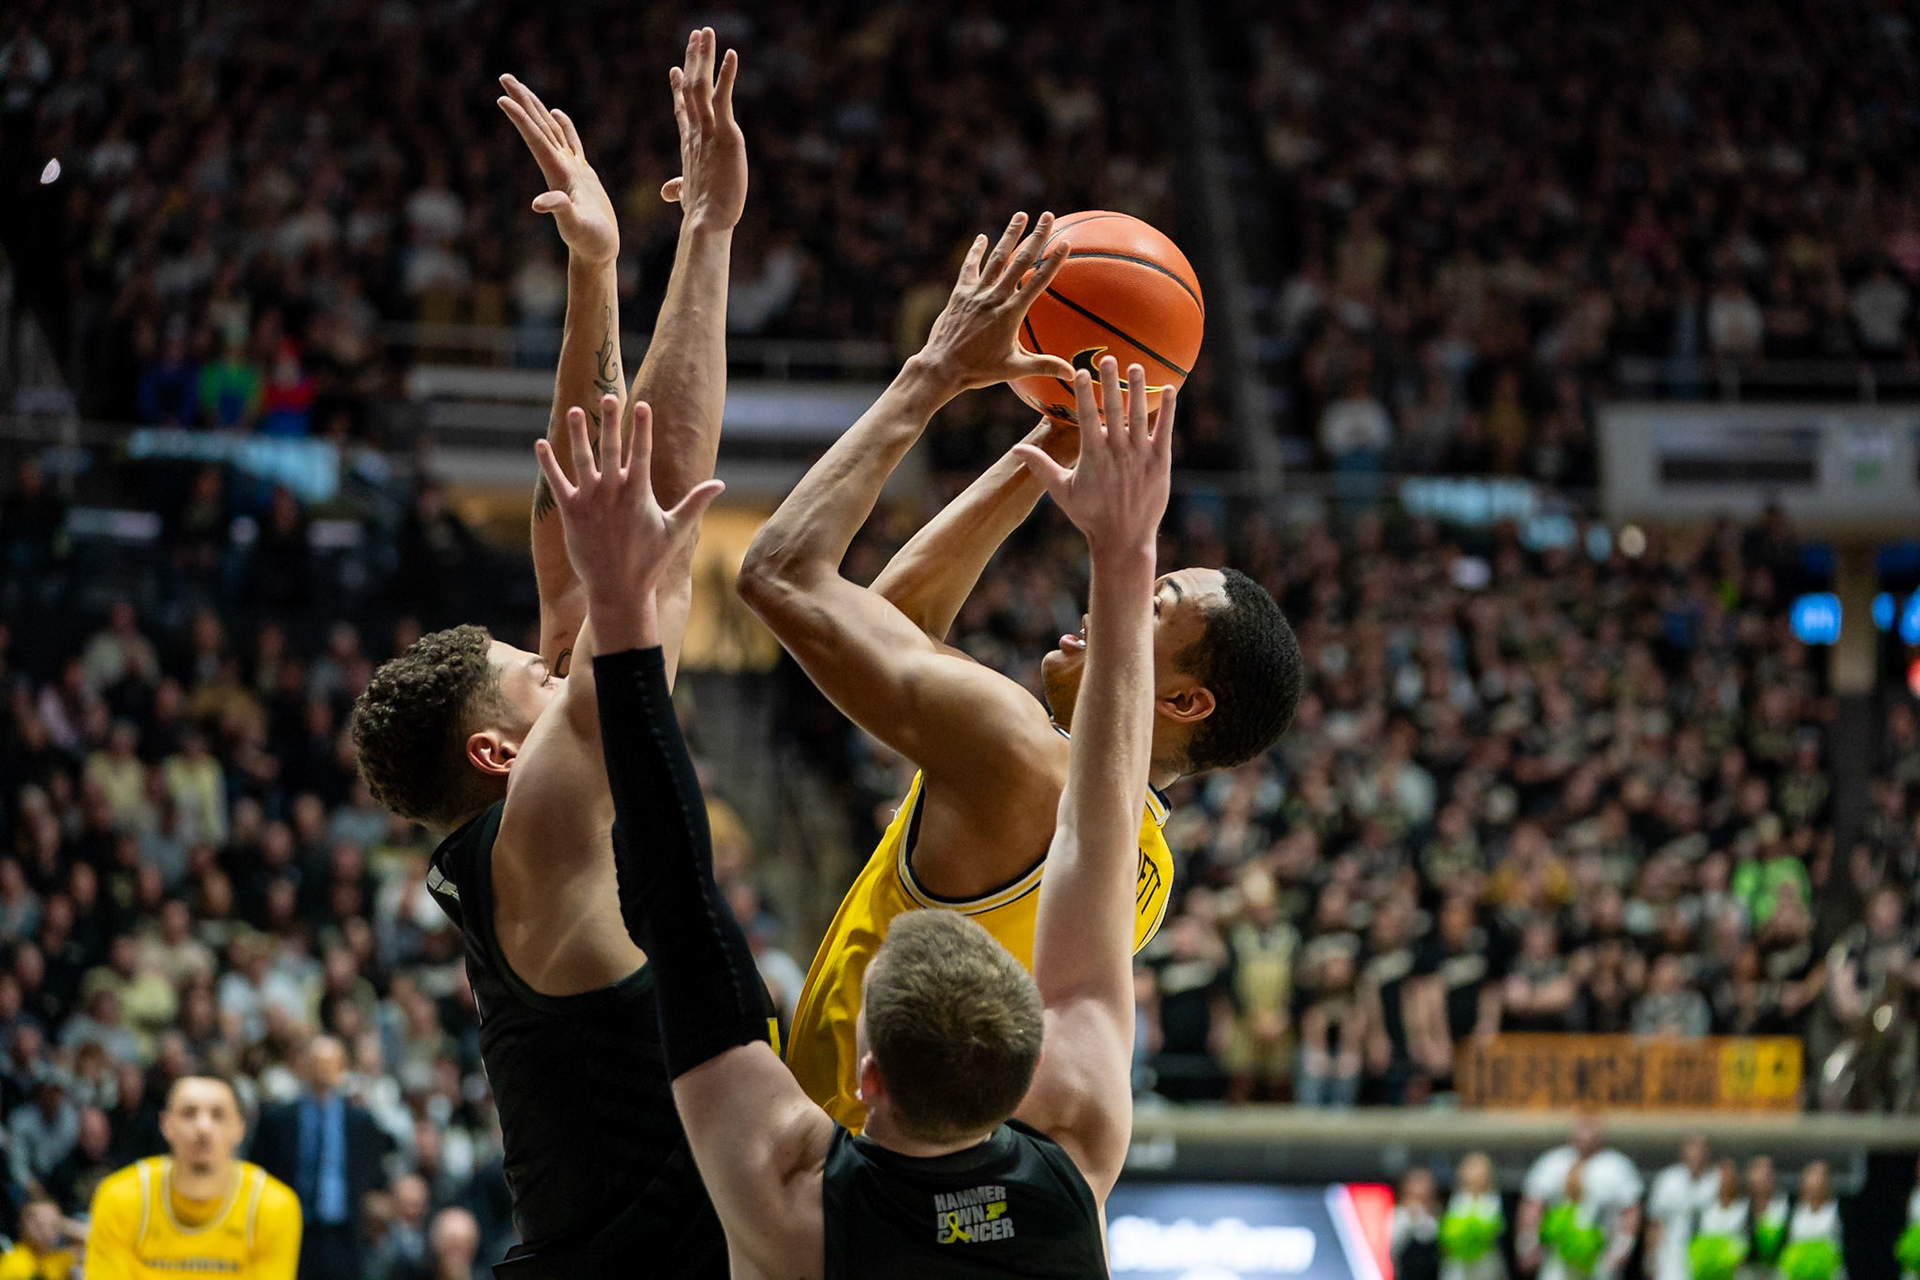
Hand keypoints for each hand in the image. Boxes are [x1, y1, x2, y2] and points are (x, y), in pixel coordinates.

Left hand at [498, 74, 618, 264]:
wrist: (598, 253)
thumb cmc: (590, 241)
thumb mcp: (576, 226)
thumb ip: (560, 211)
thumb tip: (539, 204)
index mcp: (558, 174)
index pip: (536, 139)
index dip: (520, 118)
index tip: (502, 97)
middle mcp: (560, 168)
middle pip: (538, 127)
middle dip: (522, 101)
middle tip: (504, 76)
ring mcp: (571, 171)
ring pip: (551, 131)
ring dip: (537, 109)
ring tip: (522, 88)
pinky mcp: (583, 176)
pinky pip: (572, 143)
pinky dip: (565, 126)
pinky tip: (557, 114)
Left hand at [534, 395, 723, 611]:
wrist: (618, 590)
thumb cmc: (649, 560)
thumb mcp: (675, 530)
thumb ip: (695, 503)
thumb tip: (720, 484)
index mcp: (638, 494)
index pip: (641, 453)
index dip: (642, 428)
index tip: (643, 405)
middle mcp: (613, 492)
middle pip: (612, 448)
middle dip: (611, 420)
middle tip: (609, 395)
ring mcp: (590, 501)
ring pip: (582, 459)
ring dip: (579, 434)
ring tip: (576, 410)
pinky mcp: (570, 512)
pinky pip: (557, 482)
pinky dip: (548, 463)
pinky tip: (540, 444)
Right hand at [661, 28, 746, 230]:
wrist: (707, 219)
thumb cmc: (701, 211)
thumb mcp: (688, 194)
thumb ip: (678, 188)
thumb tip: (669, 192)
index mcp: (689, 143)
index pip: (682, 109)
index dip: (678, 88)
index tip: (676, 68)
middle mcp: (696, 131)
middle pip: (690, 87)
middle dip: (693, 60)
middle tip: (696, 36)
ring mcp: (709, 130)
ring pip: (701, 85)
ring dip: (703, 57)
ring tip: (705, 33)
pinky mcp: (725, 133)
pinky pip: (724, 97)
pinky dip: (727, 74)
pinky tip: (731, 54)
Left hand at [916, 212, 1074, 392]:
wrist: (943, 367)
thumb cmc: (979, 370)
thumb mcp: (1014, 368)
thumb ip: (1044, 366)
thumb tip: (1071, 373)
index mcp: (1011, 313)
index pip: (1037, 282)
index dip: (1053, 262)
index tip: (1066, 243)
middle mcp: (994, 298)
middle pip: (1020, 261)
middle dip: (1036, 236)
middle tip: (1048, 215)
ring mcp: (976, 293)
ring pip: (996, 258)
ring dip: (1010, 235)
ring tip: (1021, 215)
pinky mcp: (960, 294)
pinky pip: (969, 268)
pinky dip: (976, 252)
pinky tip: (982, 237)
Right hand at [1012, 357, 1172, 555]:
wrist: (1124, 539)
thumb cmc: (1090, 515)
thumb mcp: (1061, 490)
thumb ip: (1041, 466)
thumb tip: (1015, 450)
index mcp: (1093, 456)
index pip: (1087, 417)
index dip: (1085, 393)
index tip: (1081, 371)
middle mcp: (1118, 452)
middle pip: (1114, 410)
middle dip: (1111, 382)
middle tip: (1109, 357)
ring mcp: (1141, 456)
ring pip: (1140, 416)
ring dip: (1138, 390)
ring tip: (1137, 366)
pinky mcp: (1161, 463)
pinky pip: (1165, 431)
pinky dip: (1167, 410)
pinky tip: (1169, 388)